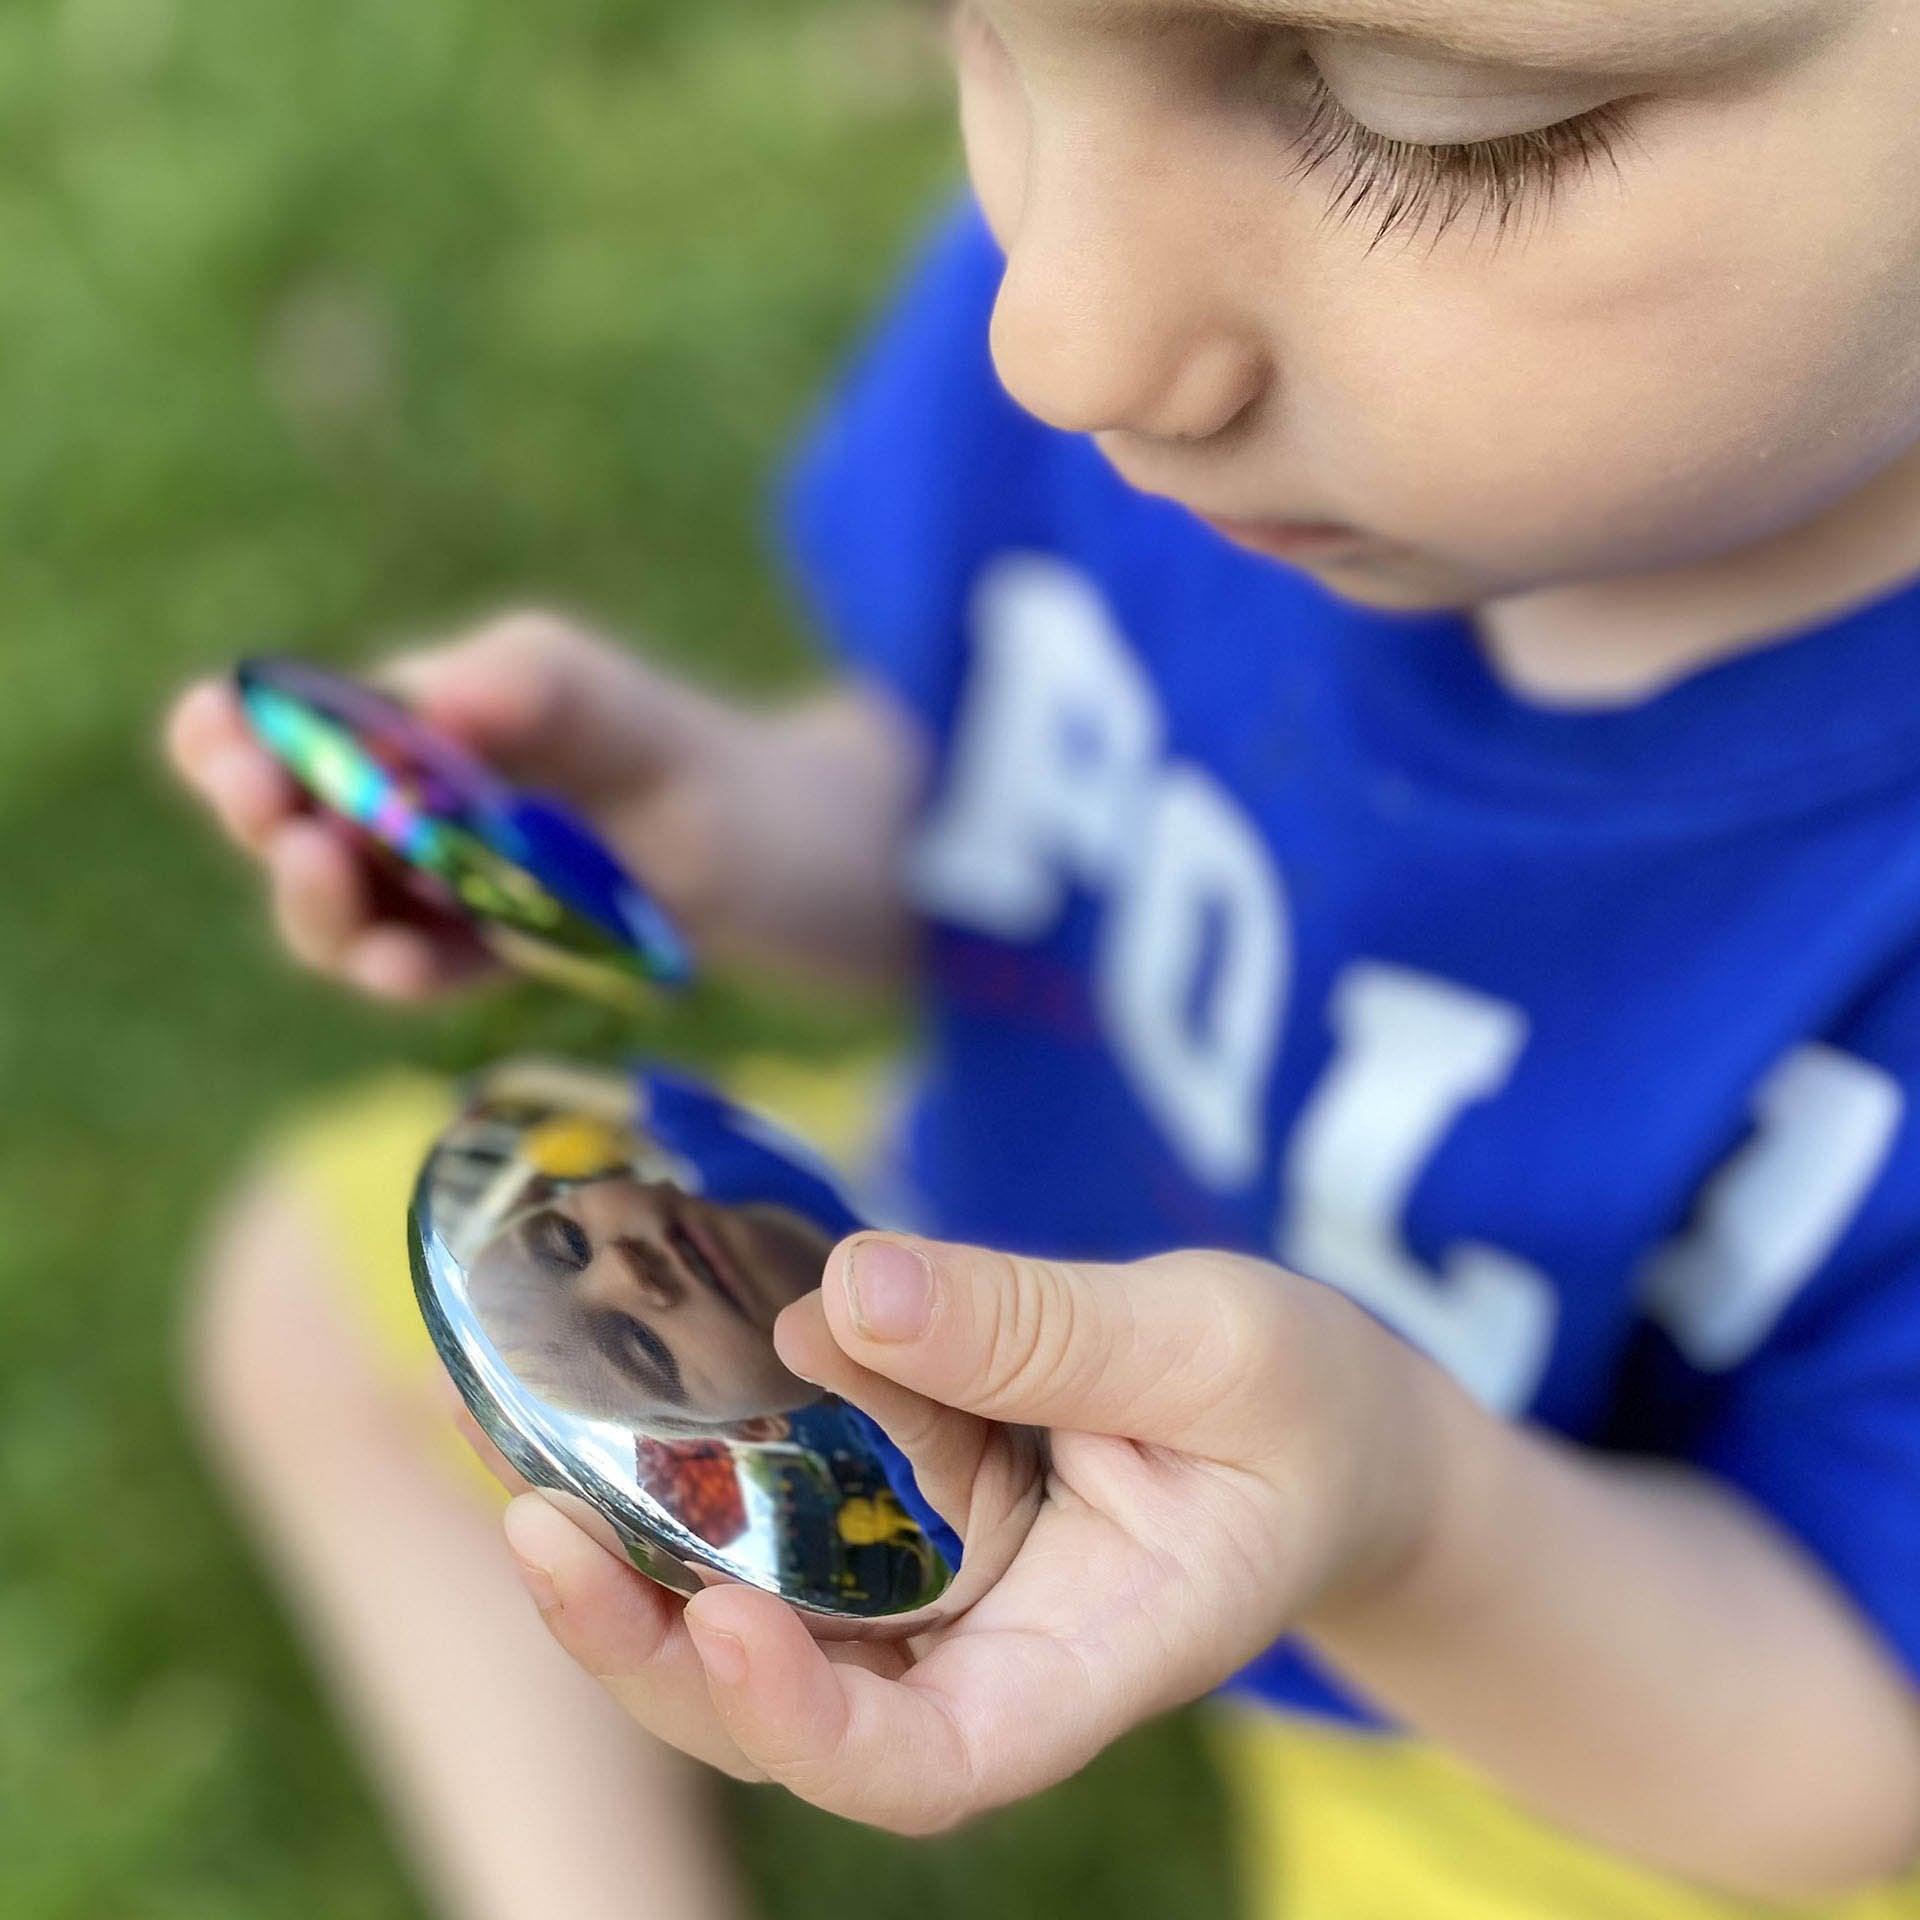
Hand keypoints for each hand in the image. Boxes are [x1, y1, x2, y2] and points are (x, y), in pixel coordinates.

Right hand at [165, 611, 743, 999]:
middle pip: (293, 817)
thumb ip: (527, 685)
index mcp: (411, 719)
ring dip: (320, 903)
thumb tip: (429, 704)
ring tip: (328, 871)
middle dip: (265, 813)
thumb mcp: (611, 699)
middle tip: (273, 810)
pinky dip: (402, 968)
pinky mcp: (483, 958)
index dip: (234, 730)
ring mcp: (437, 888)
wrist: (774, 856)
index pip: (290, 721)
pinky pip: (421, 968)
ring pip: (341, 909)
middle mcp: (404, 804)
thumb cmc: (676, 752)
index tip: (217, 732)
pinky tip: (401, 964)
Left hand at [499, 1232, 1465, 1831]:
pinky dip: (695, 1460)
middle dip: (650, 1647)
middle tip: (539, 1529)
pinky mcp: (904, 1511)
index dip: (810, 1726)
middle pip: (794, 1710)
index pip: (933, 1761)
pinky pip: (786, 1507)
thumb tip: (843, 1294)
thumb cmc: (1303, 1405)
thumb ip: (1043, 1330)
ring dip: (633, 1553)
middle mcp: (984, 1654)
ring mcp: (935, 1589)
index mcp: (1090, 1661)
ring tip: (515, 1446)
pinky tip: (602, 1383)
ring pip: (759, 1610)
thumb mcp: (1211, 1346)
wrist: (1322, 1427)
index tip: (728, 1619)